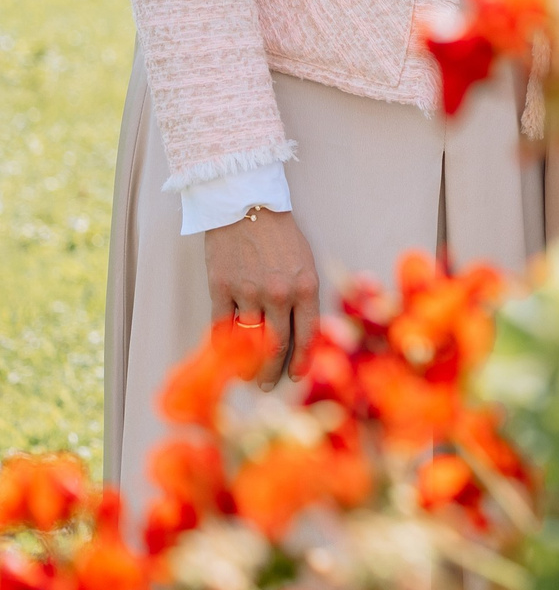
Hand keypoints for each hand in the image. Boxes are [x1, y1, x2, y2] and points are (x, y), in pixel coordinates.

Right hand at [203, 209, 319, 388]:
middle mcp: (279, 293)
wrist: (246, 203)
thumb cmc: (280, 232)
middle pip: (277, 346)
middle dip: (274, 372)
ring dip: (249, 366)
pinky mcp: (221, 289)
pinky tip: (225, 358)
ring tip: (249, 379)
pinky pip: (221, 328)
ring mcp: (248, 293)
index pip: (307, 335)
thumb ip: (303, 294)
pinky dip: (223, 347)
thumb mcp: (305, 261)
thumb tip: (300, 331)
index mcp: (305, 286)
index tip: (297, 376)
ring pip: (249, 342)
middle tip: (270, 387)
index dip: (302, 360)